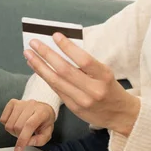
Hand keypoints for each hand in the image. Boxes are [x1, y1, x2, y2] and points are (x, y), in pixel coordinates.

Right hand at [0, 99, 55, 150]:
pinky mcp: (12, 103)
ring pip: (9, 124)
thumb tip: (27, 143)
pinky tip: (15, 123)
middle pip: (17, 126)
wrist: (43, 108)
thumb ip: (39, 140)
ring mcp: (20, 103)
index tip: (18, 150)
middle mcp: (31, 105)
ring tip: (21, 129)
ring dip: (13, 131)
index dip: (22, 139)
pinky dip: (7, 125)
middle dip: (19, 136)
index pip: (29, 125)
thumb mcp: (47, 132)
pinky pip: (3, 119)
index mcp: (41, 112)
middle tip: (25, 135)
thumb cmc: (44, 120)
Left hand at [23, 33, 139, 135]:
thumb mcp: (105, 73)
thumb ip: (86, 63)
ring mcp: (82, 101)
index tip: (55, 35)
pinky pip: (56, 90)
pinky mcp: (74, 108)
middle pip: (65, 70)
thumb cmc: (110, 88)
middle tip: (34, 43)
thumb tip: (61, 48)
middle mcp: (93, 90)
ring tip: (29, 55)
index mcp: (104, 76)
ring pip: (56, 81)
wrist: (120, 114)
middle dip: (46, 55)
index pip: (84, 60)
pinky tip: (37, 68)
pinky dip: (45, 77)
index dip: (68, 47)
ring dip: (40, 66)